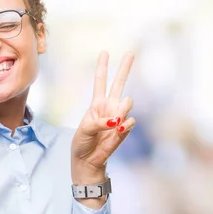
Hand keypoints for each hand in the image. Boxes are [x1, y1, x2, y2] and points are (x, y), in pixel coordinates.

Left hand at [71, 51, 134, 185]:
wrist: (88, 161)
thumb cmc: (82, 143)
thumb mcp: (84, 130)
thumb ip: (99, 122)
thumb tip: (116, 121)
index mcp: (96, 104)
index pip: (100, 81)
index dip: (103, 67)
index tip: (105, 52)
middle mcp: (109, 107)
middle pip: (119, 83)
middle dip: (125, 68)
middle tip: (131, 52)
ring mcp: (118, 117)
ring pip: (128, 102)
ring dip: (122, 109)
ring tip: (114, 122)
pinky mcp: (125, 129)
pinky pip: (130, 121)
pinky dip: (124, 126)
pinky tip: (118, 130)